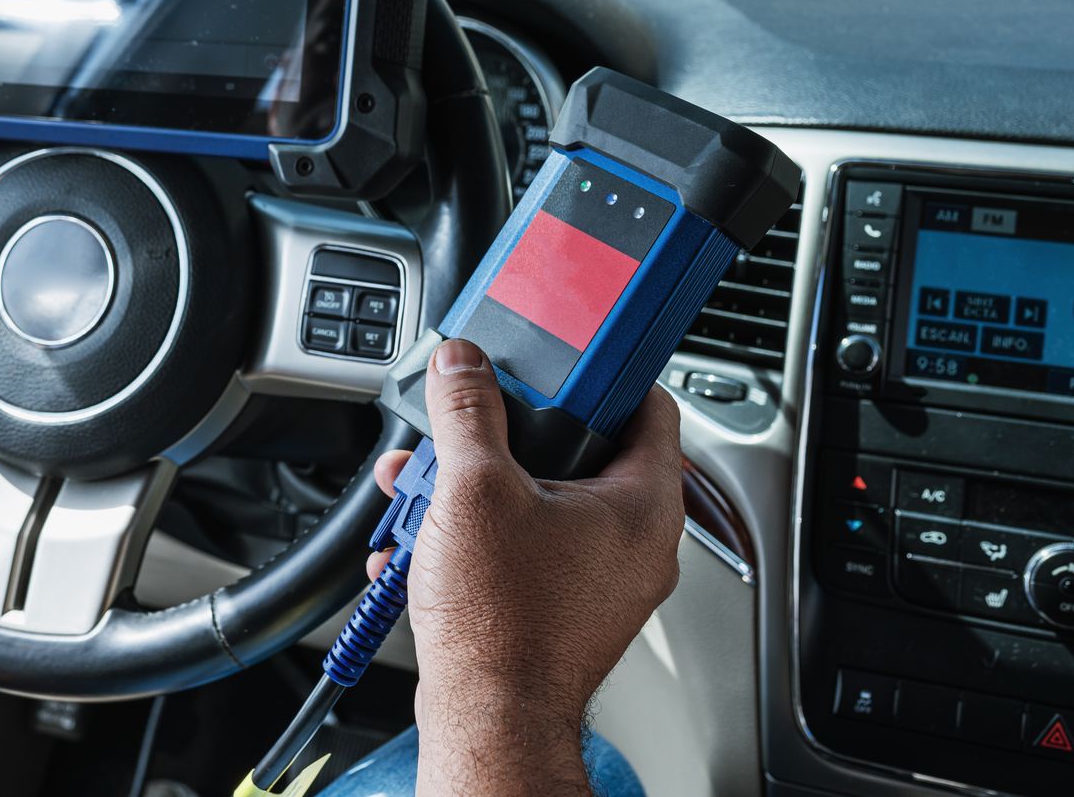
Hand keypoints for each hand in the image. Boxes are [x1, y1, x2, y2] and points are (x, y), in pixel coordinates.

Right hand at [370, 338, 683, 796]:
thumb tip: (464, 365)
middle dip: (504, 434)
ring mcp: (600, 580)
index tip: (560, 354)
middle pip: (578, 450)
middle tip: (469, 424)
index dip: (600, 371)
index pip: (648, 405)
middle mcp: (634, 544)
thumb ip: (468, 410)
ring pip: (539, 500)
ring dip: (474, 485)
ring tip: (426, 488)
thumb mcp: (475, 487)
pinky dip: (474, 533)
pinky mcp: (561, 607)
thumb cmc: (504, 624)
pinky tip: (425, 537)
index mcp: (643, 506)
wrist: (485, 718)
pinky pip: (522, 545)